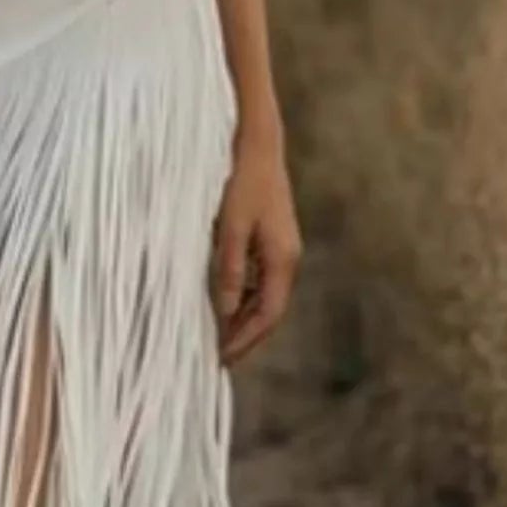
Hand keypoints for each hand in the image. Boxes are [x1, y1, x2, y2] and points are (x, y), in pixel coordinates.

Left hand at [211, 129, 302, 365]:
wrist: (258, 147)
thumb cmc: (243, 183)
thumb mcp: (231, 227)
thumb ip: (229, 269)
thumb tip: (224, 311)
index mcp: (282, 260)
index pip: (268, 314)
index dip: (246, 340)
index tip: (224, 359)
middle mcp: (287, 261)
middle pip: (270, 312)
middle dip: (247, 338)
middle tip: (220, 359)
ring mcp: (281, 253)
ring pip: (264, 300)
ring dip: (244, 321)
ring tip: (219, 340)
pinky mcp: (271, 245)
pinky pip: (259, 283)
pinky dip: (243, 301)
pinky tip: (224, 309)